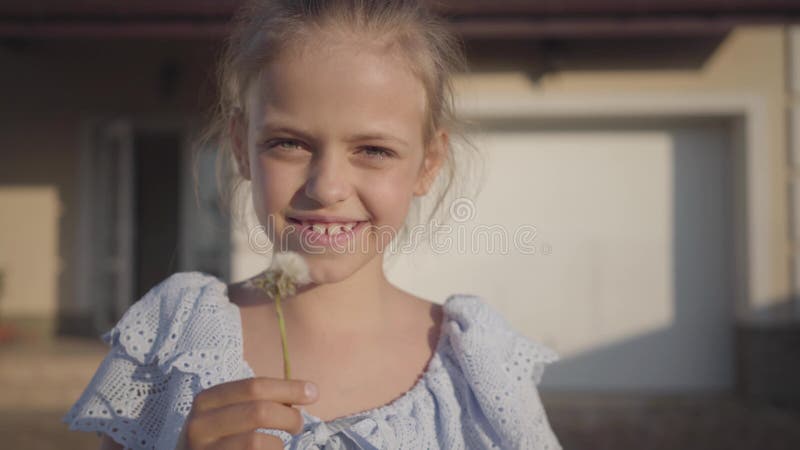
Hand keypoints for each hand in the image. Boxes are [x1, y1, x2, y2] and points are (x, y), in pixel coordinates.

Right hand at [175, 377, 318, 449]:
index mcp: (207, 400)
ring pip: (257, 442)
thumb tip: (308, 391)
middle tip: (298, 425)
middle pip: (259, 412)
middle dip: (289, 416)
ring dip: (279, 444)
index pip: (254, 387)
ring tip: (280, 446)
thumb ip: (258, 402)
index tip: (313, 392)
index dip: (288, 388)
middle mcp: (200, 425)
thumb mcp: (228, 415)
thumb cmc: (219, 440)